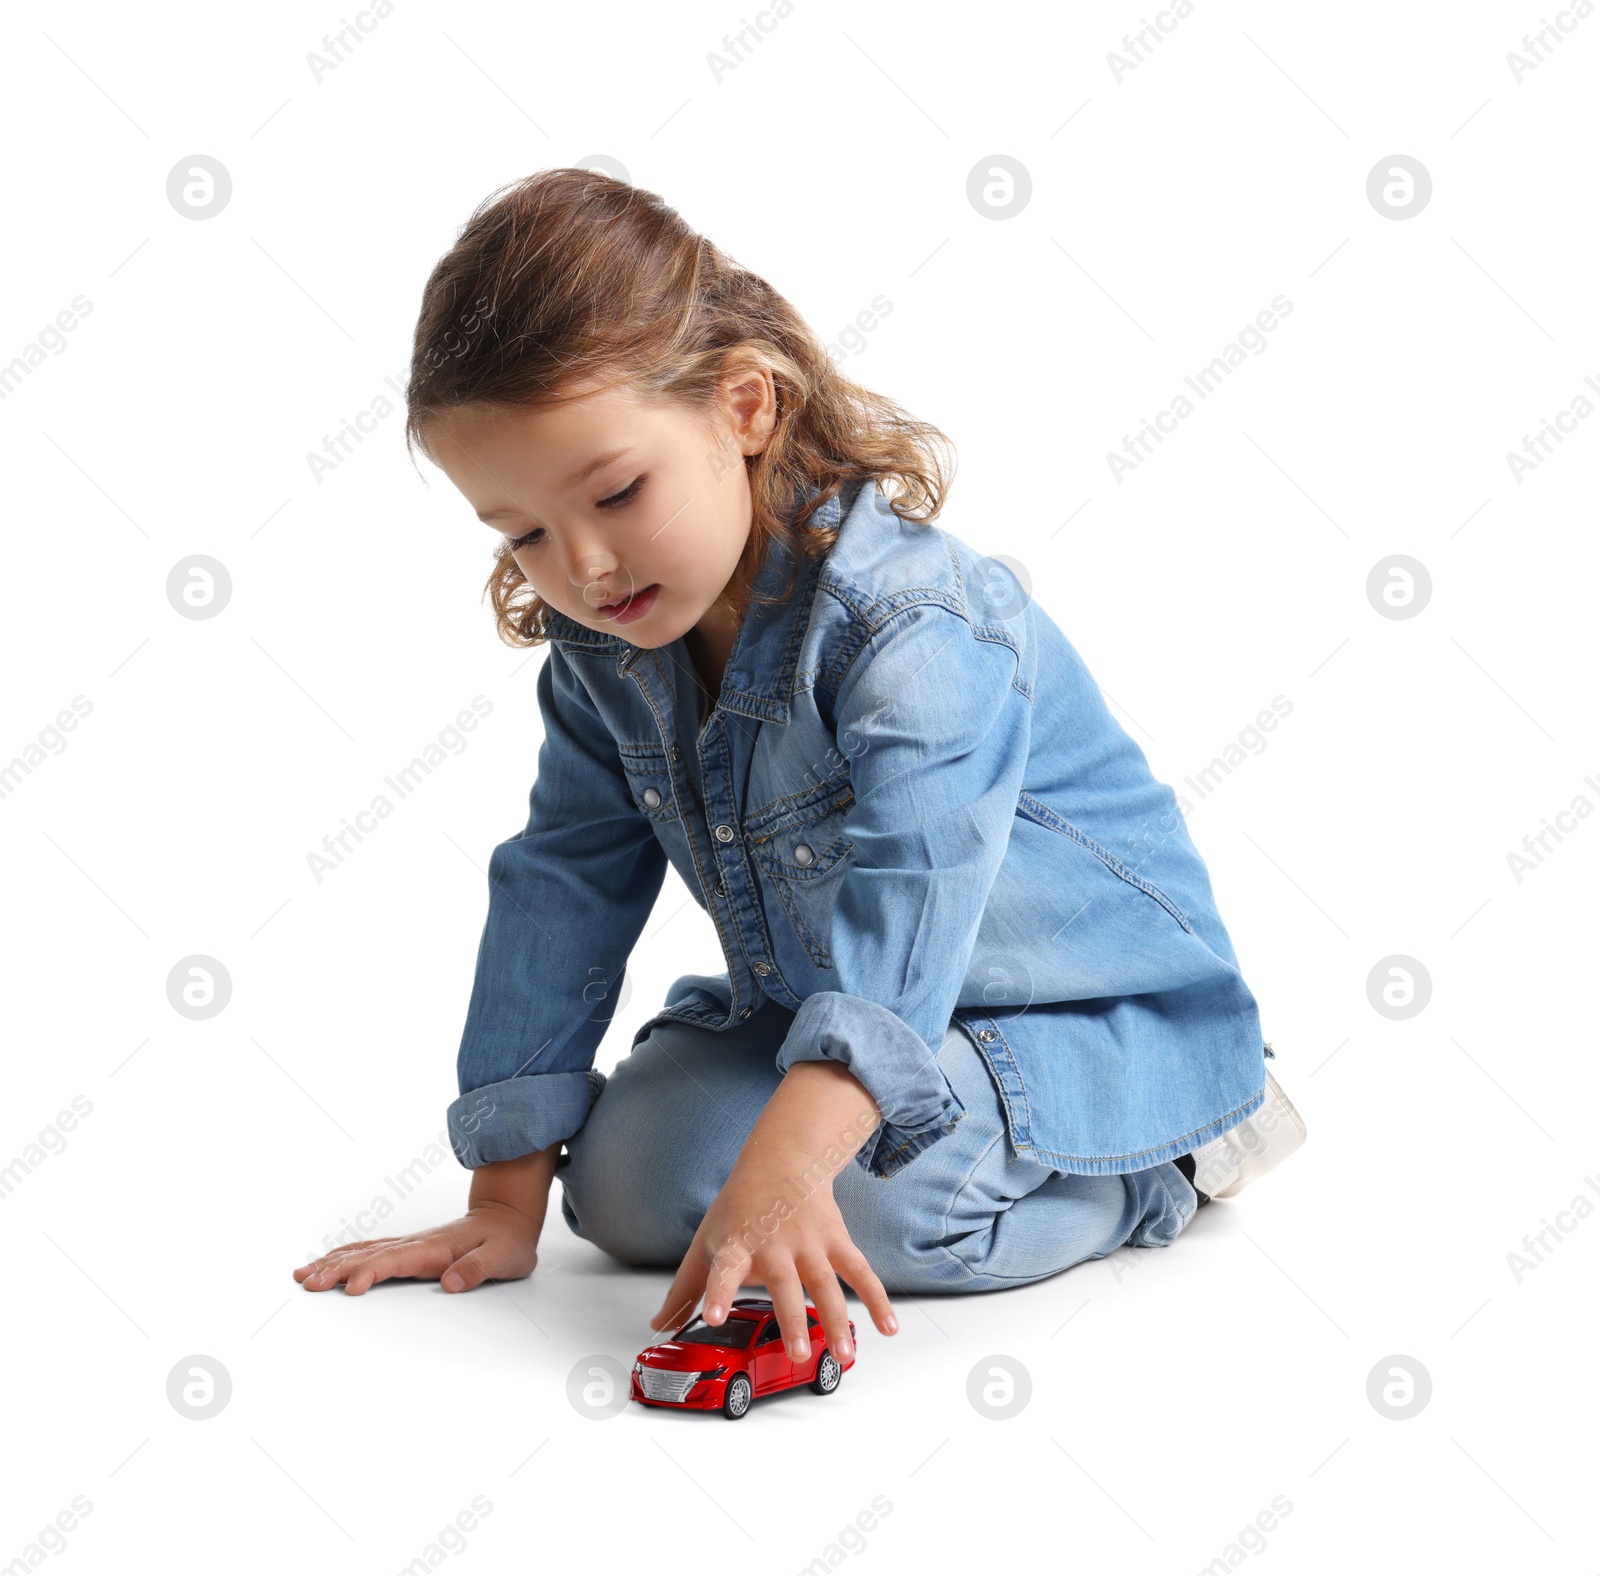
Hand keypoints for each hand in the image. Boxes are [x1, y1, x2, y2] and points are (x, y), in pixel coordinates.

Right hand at [294, 1145, 560, 1294]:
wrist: (508, 1217)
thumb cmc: (506, 1241)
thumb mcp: (502, 1257)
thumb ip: (477, 1269)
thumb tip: (450, 1282)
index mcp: (436, 1248)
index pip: (397, 1261)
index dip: (372, 1272)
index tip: (351, 1287)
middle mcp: (417, 1243)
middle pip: (369, 1255)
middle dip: (337, 1269)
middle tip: (308, 1283)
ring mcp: (410, 1244)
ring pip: (364, 1251)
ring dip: (332, 1262)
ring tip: (302, 1274)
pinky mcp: (408, 1248)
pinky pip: (369, 1250)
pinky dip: (344, 1256)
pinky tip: (327, 1263)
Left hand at [648, 1143, 896, 1366]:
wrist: (782, 1159)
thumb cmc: (738, 1209)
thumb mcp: (705, 1244)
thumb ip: (684, 1290)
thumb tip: (658, 1327)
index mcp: (736, 1246)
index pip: (722, 1271)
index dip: (717, 1294)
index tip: (713, 1317)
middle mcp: (773, 1244)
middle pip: (784, 1284)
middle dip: (792, 1319)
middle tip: (799, 1352)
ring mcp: (808, 1242)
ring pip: (825, 1283)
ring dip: (836, 1319)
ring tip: (844, 1355)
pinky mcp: (835, 1240)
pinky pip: (859, 1270)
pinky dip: (877, 1298)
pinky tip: (888, 1327)